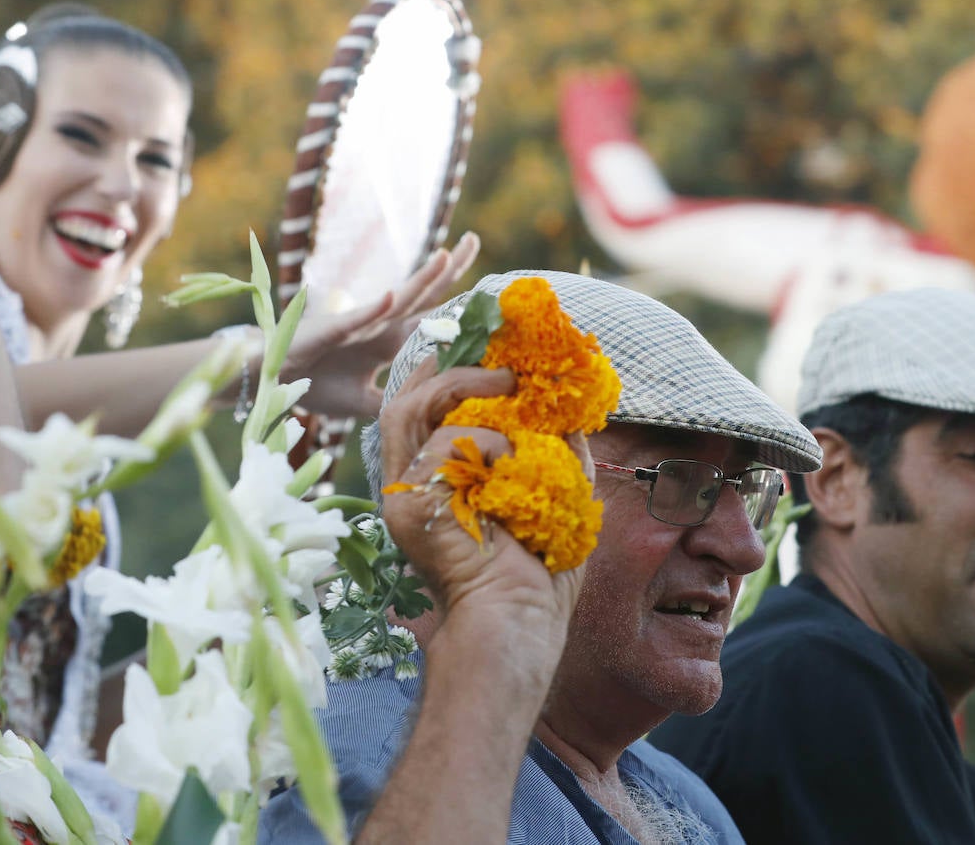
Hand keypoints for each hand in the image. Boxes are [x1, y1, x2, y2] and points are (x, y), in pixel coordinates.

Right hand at [283, 231, 480, 417]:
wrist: (272, 381)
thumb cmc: (316, 384)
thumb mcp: (363, 401)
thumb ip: (393, 401)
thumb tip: (427, 414)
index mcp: (389, 341)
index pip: (431, 318)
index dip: (459, 303)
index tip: (491, 291)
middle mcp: (379, 327)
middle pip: (421, 296)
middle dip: (447, 269)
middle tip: (475, 238)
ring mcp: (358, 326)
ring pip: (396, 300)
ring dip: (422, 280)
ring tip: (447, 255)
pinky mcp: (332, 331)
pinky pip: (356, 320)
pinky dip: (374, 310)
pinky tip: (393, 297)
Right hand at [378, 359, 587, 654]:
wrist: (516, 624)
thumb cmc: (536, 579)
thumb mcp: (556, 499)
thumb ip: (556, 455)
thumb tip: (571, 412)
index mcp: (437, 487)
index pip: (421, 415)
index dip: (442, 376)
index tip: (482, 351)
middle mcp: (411, 488)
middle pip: (405, 404)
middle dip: (452, 371)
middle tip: (505, 369)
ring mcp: (403, 496)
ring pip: (410, 410)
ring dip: (465, 388)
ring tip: (511, 387)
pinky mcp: (408, 504)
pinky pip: (444, 444)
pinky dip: (488, 443)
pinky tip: (514, 468)